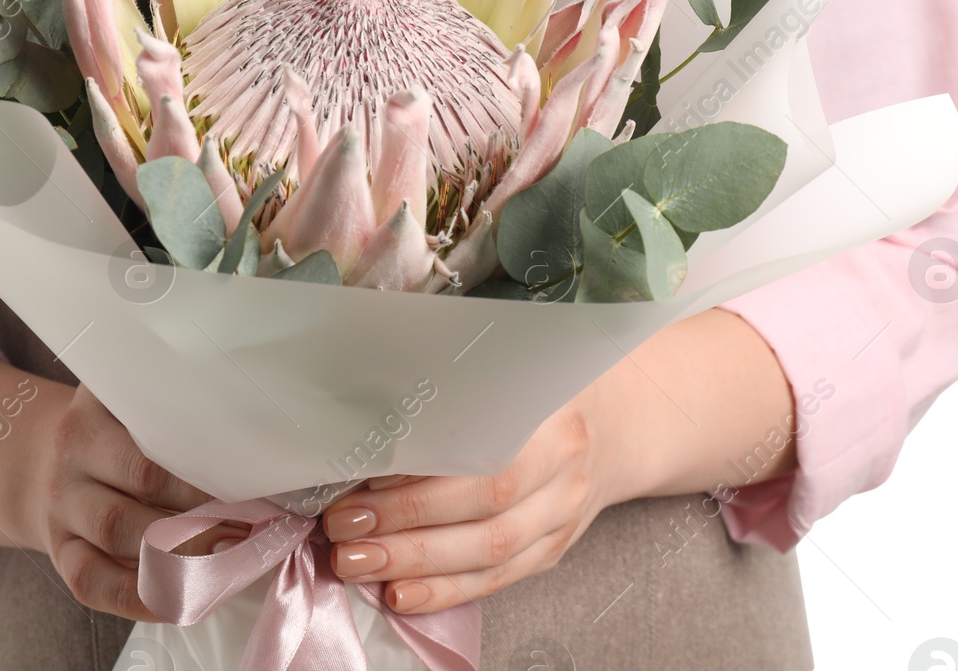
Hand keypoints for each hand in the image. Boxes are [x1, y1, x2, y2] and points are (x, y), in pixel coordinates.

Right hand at [28, 384, 241, 620]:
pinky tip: (182, 598)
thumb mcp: (131, 407)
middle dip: (204, 502)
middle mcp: (75, 449)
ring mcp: (62, 504)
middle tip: (254, 518)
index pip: (156, 422)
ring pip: (120, 529)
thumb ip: (178, 416)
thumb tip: (259, 456)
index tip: (251, 470)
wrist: (40, 463)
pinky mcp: (59, 552)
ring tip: (230, 554)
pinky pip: (94, 581)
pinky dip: (141, 596)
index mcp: (100, 404)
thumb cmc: (113, 436)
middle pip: (144, 477)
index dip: (207, 451)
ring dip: (181, 548)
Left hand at [318, 309, 798, 614]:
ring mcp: (563, 515)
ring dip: (414, 563)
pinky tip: (398, 594)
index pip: (487, 445)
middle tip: (341, 523)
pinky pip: (497, 580)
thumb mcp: (513, 364)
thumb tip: (365, 397)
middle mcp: (564, 466)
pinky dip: (445, 592)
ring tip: (353, 561)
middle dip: (404, 522)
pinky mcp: (552, 551)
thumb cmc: (542, 387)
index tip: (365, 473)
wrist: (616, 424)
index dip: (427, 467)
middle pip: (484, 505)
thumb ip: (457, 379)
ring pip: (489, 552)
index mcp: (551, 407)